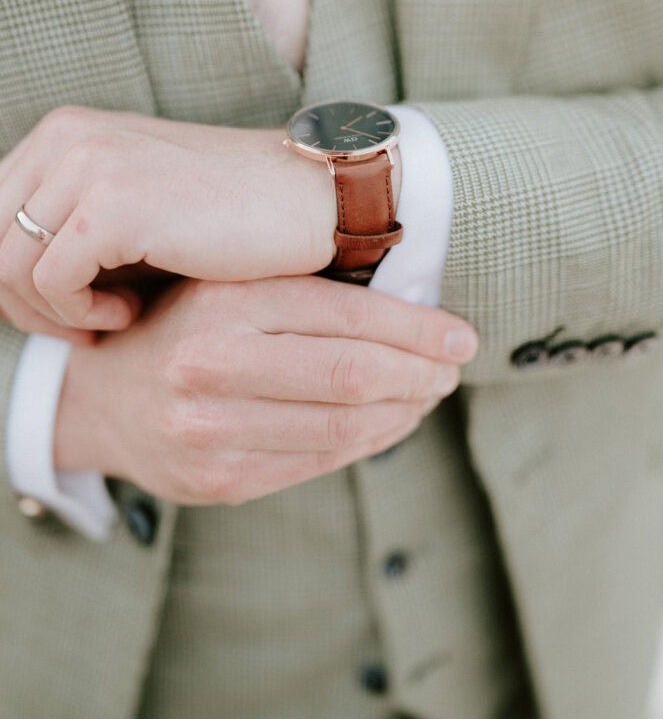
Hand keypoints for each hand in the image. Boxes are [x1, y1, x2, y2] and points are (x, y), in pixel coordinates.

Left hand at [0, 105, 338, 334]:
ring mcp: (87, 165)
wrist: (309, 201)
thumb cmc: (230, 215)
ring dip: (55, 313)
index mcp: (65, 133)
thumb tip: (9, 284)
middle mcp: (66, 138)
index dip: (15, 279)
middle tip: (85, 324)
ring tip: (114, 316)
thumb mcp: (135, 207)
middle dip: (25, 302)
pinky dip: (83, 314)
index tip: (66, 309)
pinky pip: (50, 283)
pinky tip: (131, 310)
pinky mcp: (112, 205)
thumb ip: (71, 225)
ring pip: (6, 268)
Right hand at [54, 276, 477, 504]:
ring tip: (429, 394)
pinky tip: (388, 424)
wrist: (100, 397)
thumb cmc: (180, 325)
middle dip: (421, 372)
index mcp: (222, 301)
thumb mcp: (227, 284)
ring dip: (404, 411)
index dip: (417, 329)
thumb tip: (411, 308)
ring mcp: (210, 431)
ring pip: (342, 427)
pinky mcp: (217, 480)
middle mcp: (210, 365)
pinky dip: (367, 443)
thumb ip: (300, 288)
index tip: (461, 336)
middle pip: (352, 375)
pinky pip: (316, 463)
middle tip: (452, 368)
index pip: (345, 316)